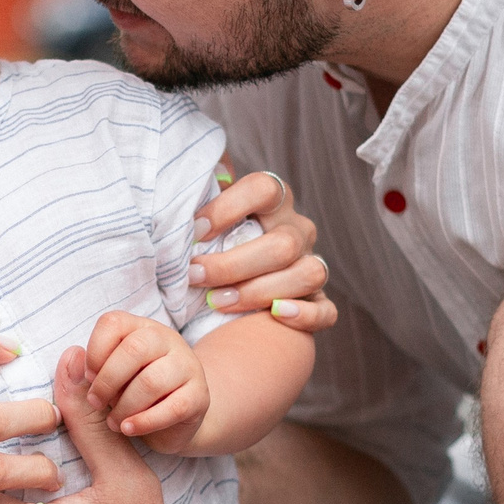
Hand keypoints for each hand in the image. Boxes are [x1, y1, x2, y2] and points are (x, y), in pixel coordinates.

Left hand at [82, 311, 206, 451]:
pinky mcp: (200, 397)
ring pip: (152, 381)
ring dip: (124, 406)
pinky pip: (172, 408)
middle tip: (95, 402)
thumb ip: (84, 372)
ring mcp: (188, 367)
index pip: (113, 323)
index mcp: (140, 328)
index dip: (94, 351)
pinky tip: (128, 429)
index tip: (87, 377)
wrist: (176, 419)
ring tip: (113, 422)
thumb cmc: (132, 393)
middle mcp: (167, 340)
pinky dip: (144, 422)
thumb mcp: (106, 380)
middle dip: (107, 380)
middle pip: (134, 349)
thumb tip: (71, 358)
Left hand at [192, 166, 335, 334]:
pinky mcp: (317, 299)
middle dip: (233, 265)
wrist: (230, 279)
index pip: (263, 188)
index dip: (228, 207)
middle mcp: (297, 229)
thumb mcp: (205, 218)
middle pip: (282, 243)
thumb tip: (178, 188)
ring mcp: (311, 263)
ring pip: (307, 274)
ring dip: (259, 291)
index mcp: (274, 200)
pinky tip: (274, 314)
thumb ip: (196, 200)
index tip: (195, 231)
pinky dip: (304, 315)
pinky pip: (325, 310)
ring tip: (217, 302)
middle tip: (195, 276)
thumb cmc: (213, 242)